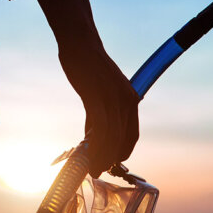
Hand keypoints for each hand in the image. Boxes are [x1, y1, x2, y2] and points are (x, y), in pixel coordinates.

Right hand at [58, 43, 139, 176]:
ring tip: (93, 169)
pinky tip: (87, 155)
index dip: (123, 151)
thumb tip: (94, 135)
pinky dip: (94, 146)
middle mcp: (127, 101)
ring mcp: (113, 100)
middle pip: (123, 139)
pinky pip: (98, 129)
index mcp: (130, 100)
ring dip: (102, 157)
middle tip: (100, 170)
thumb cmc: (88, 66)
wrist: (80, 43)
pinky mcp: (97, 98)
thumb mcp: (100, 91)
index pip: (132, 134)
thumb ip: (99, 113)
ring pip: (111, 138)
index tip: (113, 161)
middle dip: (112, 158)